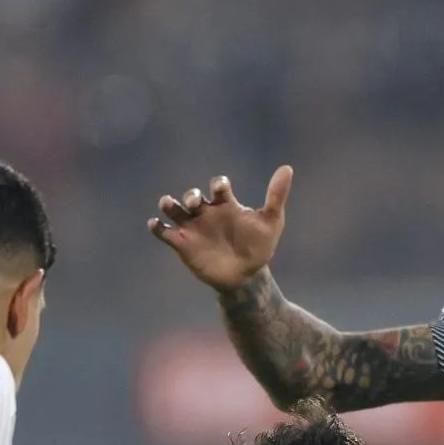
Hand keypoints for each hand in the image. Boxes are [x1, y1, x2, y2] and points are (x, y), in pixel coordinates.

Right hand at [148, 166, 292, 289]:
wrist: (246, 276)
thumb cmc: (259, 247)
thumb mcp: (271, 222)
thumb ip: (276, 196)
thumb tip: (287, 168)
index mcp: (226, 204)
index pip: (218, 186)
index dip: (218, 184)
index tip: (220, 189)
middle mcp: (207, 212)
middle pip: (192, 196)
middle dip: (191, 195)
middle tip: (195, 202)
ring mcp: (193, 227)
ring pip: (174, 210)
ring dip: (168, 204)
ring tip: (167, 204)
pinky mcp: (182, 244)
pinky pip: (164, 233)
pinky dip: (157, 227)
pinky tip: (156, 224)